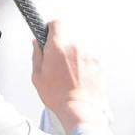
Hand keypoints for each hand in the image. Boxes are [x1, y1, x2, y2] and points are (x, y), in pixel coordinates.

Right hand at [31, 20, 109, 134]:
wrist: (81, 111)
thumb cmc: (58, 97)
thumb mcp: (37, 77)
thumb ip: (36, 55)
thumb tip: (36, 43)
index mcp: (58, 49)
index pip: (57, 23)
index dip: (51, 28)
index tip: (48, 35)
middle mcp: (75, 48)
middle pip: (67, 39)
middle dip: (60, 48)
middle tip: (55, 65)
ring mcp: (88, 55)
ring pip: (77, 51)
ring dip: (72, 59)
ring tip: (68, 77)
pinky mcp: (98, 64)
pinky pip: (87, 60)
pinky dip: (83, 67)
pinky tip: (78, 81)